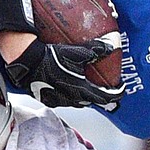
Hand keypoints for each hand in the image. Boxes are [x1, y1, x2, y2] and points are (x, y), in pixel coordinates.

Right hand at [6, 37, 123, 107]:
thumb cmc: (51, 57)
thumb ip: (95, 50)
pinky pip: (63, 101)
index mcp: (81, 89)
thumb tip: (110, 47)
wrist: (28, 63)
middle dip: (99, 96)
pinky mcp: (47, 99)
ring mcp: (58, 101)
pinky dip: (69, 96)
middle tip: (105, 89)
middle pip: (91, 101)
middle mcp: (71, 99)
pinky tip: (66, 88)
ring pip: (77, 102)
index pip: (104, 97)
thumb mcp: (76, 52)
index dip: (115, 94)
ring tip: (86, 88)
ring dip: (84, 96)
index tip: (121, 90)